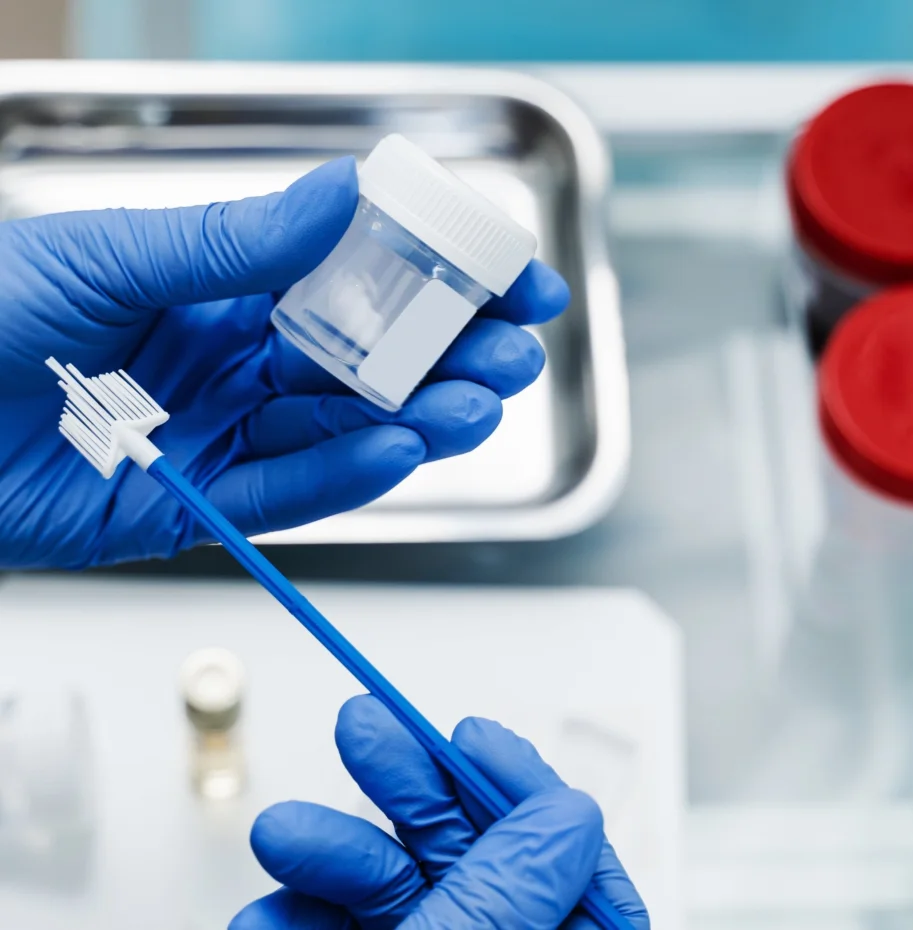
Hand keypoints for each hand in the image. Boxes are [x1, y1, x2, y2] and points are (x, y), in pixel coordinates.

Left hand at [0, 158, 566, 568]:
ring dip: (419, 419)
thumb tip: (342, 196)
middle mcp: (234, 361)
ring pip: (343, 431)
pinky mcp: (197, 505)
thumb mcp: (108, 256)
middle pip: (368, 363)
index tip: (509, 272)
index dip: (436, 276)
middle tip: (513, 352)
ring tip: (476, 405)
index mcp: (222, 287)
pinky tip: (399, 450)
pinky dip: (345, 476)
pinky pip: (287, 494)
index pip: (355, 280)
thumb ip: (235, 242)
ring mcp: (221, 435)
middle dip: (450, 356)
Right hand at [230, 696, 648, 929]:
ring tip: (285, 833)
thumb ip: (512, 895)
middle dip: (412, 791)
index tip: (471, 736)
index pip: (575, 870)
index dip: (524, 793)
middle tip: (364, 725)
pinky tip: (266, 918)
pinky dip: (296, 918)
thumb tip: (570, 816)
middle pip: (473, 862)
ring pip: (393, 894)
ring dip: (331, 854)